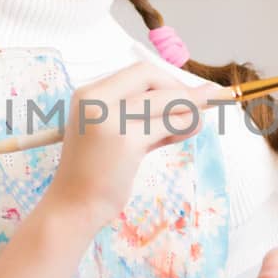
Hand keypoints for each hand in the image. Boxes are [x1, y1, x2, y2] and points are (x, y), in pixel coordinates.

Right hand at [45, 62, 229, 227]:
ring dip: (189, 108)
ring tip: (197, 123)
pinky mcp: (125, 142)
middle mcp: (95, 100)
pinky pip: (167, 124)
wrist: (73, 205)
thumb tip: (194, 101)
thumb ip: (147, 116)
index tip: (185, 94)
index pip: (139, 71)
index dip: (168, 80)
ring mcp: (109, 120)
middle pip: (151, 77)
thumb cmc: (95, 171)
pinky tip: (188, 131)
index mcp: (89, 94)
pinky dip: (184, 125)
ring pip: (163, 100)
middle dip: (182, 88)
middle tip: (203, 102)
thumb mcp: (115, 133)